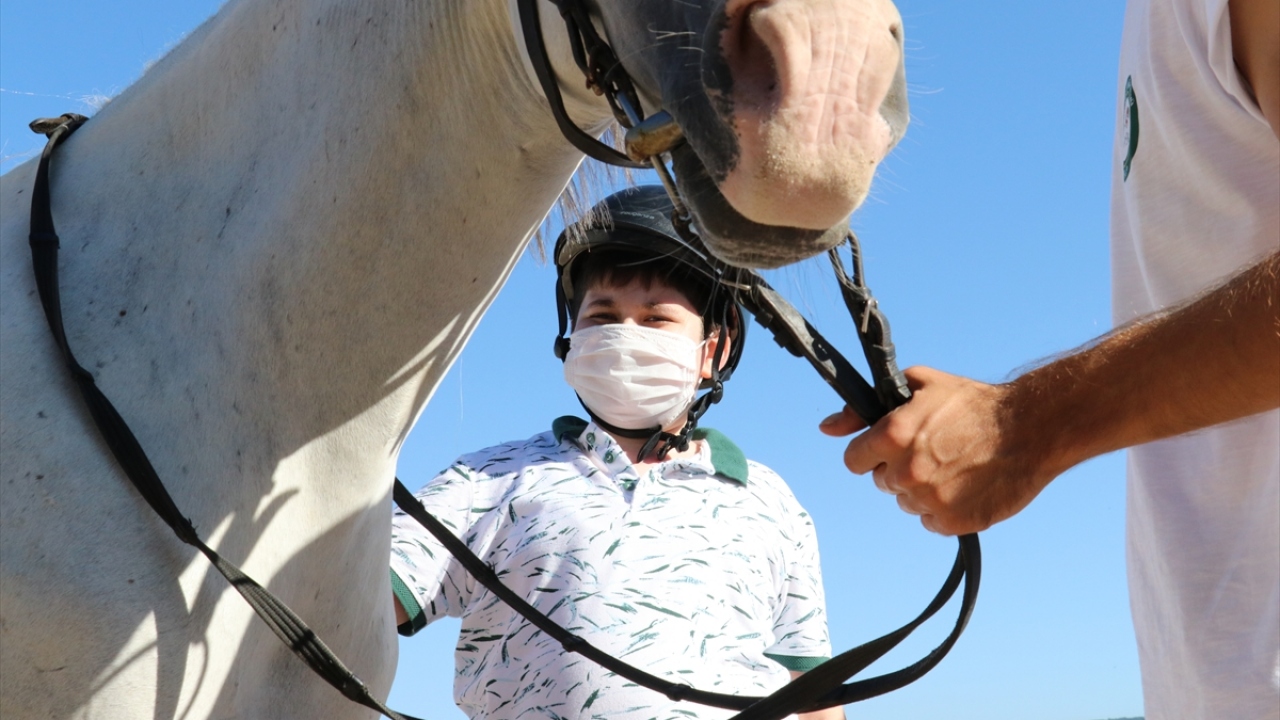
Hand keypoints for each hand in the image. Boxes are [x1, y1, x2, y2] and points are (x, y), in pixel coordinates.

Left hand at [819, 366, 1051, 534]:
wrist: (1030, 428)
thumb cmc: (973, 403)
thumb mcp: (918, 386)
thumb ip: (864, 409)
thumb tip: (827, 427)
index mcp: (893, 436)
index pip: (854, 461)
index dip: (870, 454)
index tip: (888, 449)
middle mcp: (906, 471)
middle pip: (882, 482)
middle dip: (898, 469)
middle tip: (932, 451)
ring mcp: (930, 499)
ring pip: (906, 502)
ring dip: (922, 489)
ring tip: (954, 465)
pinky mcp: (953, 522)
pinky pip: (931, 521)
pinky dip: (943, 509)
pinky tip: (964, 485)